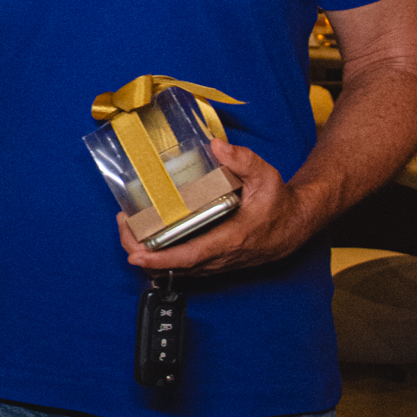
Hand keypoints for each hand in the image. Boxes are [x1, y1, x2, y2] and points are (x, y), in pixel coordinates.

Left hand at [117, 138, 318, 276]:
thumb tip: (216, 146)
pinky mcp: (211, 263)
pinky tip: (146, 235)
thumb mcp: (266, 176)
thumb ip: (242, 159)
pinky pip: (180, 266)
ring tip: (128, 227)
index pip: (190, 256)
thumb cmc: (277, 204)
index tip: (136, 255)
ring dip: (148, 254)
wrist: (293, 227)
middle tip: (123, 228)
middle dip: (141, 252)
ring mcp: (215, 264)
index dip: (160, 259)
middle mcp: (219, 258)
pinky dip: (159, 256)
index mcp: (231, 240)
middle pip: (173, 267)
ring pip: (174, 270)